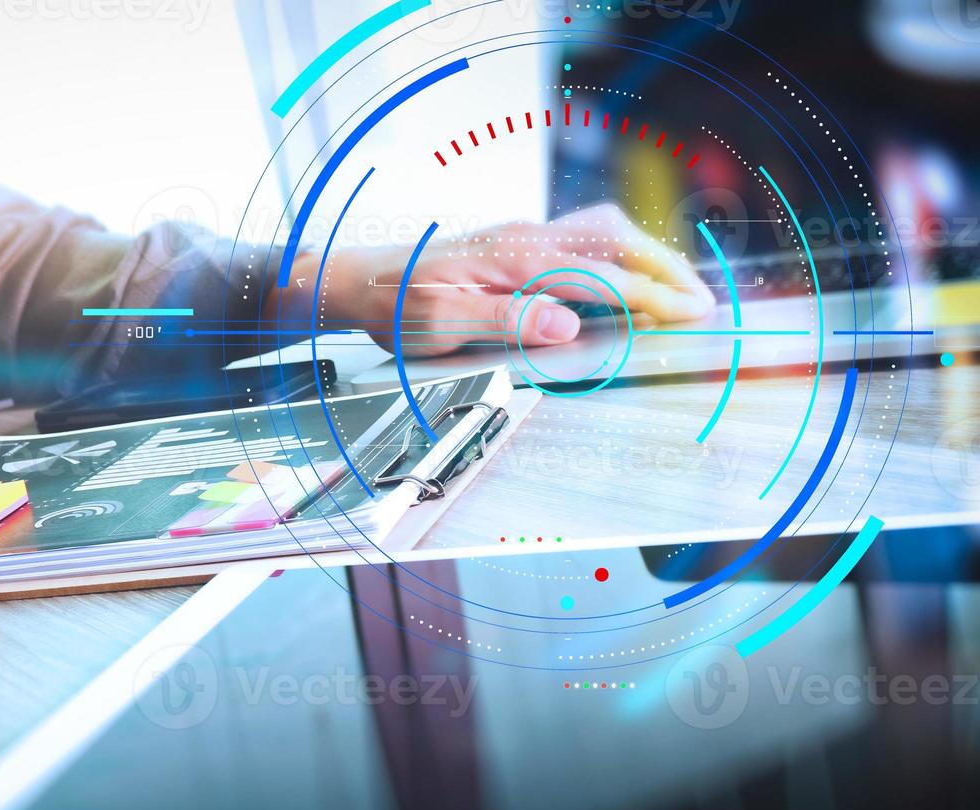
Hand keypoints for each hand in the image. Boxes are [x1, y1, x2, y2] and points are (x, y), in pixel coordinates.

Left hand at [298, 203, 715, 356]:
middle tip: (703, 302)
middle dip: (665, 270)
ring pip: (602, 233)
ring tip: (678, 288)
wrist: (358, 281)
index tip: (692, 313)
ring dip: (646, 257)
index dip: (653, 295)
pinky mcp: (514, 247)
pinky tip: (627, 274)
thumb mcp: (442, 322)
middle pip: (615, 242)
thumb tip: (568, 325)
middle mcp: (525, 240)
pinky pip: (581, 240)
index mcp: (515, 259)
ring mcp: (521, 239)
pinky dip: (619, 255)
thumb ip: (508, 322)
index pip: (602, 275)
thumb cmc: (394, 304)